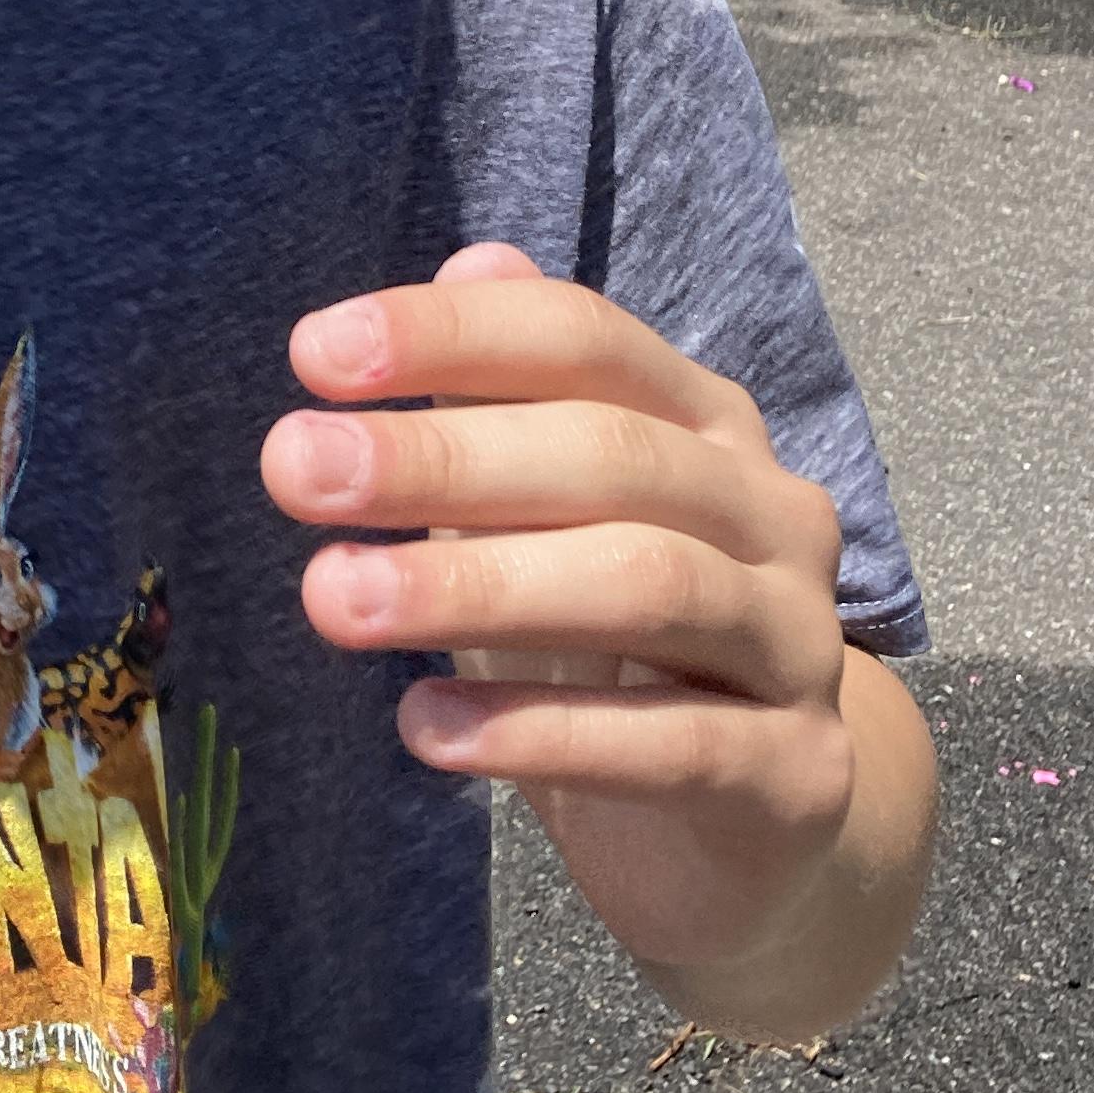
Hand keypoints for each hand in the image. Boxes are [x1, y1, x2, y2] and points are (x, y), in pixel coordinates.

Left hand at [263, 246, 930, 1025]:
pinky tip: (423, 729)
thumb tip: (471, 258)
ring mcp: (798, 644)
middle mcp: (771, 513)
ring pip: (645, 584)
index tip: (313, 354)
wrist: (757, 834)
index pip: (585, 340)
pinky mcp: (793, 776)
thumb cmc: (619, 648)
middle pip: (608, 455)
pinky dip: (538, 732)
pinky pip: (669, 744)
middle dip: (440, 456)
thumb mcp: (554, 514)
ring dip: (473, 586)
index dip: (454, 336)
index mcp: (707, 425)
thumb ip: (513, 395)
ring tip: (331, 597)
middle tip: (294, 469)